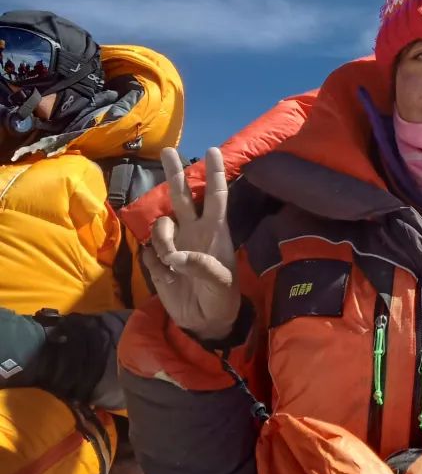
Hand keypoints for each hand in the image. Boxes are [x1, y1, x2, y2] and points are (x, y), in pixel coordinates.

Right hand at [143, 147, 240, 341]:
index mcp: (215, 232)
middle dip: (175, 173)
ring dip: (163, 240)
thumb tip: (176, 256)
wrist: (205, 322)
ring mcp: (174, 244)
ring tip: (172, 263)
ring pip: (160, 225)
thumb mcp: (220, 284)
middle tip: (167, 151)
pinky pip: (148, 251)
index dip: (215, 174)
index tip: (213, 151)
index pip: (215, 197)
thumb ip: (202, 267)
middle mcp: (193, 231)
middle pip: (181, 195)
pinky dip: (154, 261)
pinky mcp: (157, 262)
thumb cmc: (221, 298)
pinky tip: (166, 275)